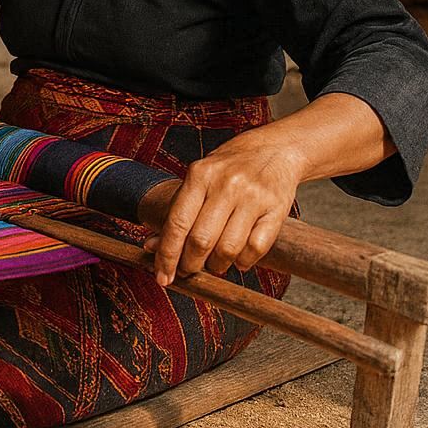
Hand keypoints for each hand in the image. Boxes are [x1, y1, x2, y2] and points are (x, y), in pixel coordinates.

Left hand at [142, 131, 301, 285]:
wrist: (273, 150)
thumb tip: (151, 246)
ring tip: (214, 263)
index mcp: (200, 175)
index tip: (162, 277)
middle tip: (188, 270)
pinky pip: (255, 249)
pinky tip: (238, 258)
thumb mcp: (198, 180)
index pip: (177, 223)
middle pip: (201, 240)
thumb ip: (177, 212)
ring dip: (217, 265)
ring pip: (228, 250)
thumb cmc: (229, 168)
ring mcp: (252, 197)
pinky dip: (243, 262)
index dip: (167, 255)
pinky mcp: (276, 210)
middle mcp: (226, 185)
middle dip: (190, 264)